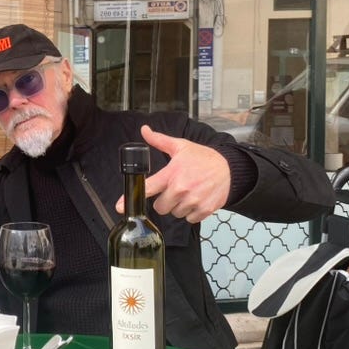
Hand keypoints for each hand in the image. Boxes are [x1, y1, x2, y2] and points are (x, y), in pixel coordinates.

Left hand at [115, 125, 230, 222]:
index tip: (119, 206)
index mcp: (171, 174)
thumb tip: (144, 130)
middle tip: (174, 190)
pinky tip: (196, 199)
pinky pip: (188, 219)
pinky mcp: (203, 210)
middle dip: (164, 201)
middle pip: (159, 207)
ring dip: (178, 206)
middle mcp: (180, 189)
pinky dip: (191, 212)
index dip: (131, 197)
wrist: (229, 169)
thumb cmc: (203, 158)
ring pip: (174, 213)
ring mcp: (193, 201)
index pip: (147, 188)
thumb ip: (159, 140)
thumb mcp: (180, 146)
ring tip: (188, 193)